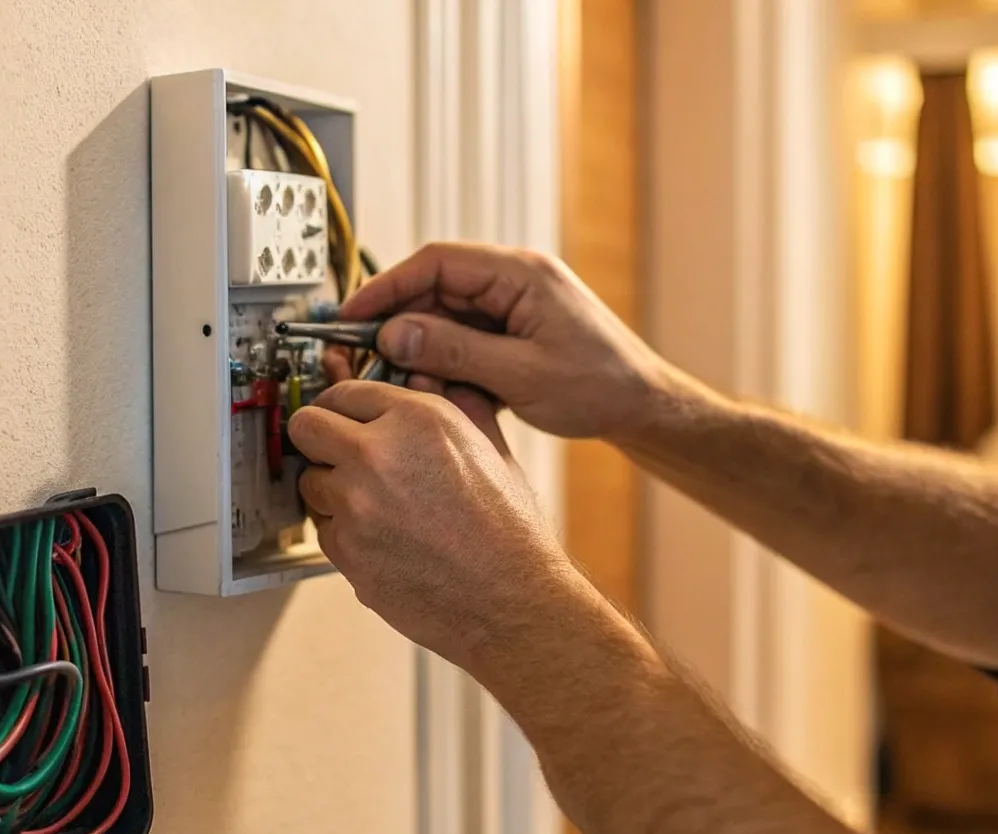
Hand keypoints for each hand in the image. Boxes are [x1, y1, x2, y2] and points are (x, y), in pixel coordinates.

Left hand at [287, 380, 590, 671]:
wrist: (510, 600)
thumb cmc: (509, 533)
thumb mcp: (494, 452)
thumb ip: (457, 410)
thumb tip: (431, 384)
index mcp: (419, 419)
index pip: (344, 391)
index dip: (342, 407)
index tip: (340, 419)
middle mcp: (379, 453)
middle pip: (307, 426)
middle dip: (318, 439)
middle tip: (334, 454)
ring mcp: (355, 503)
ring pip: (310, 482)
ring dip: (333, 492)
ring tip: (380, 510)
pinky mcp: (345, 549)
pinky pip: (324, 529)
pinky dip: (345, 534)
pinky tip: (385, 542)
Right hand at [333, 242, 687, 441]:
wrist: (644, 408)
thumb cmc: (602, 386)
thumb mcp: (521, 373)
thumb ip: (456, 351)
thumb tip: (395, 334)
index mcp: (520, 274)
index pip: (435, 262)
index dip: (387, 286)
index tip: (353, 315)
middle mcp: (514, 282)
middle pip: (434, 289)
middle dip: (400, 325)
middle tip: (370, 360)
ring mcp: (514, 307)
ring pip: (445, 318)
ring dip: (424, 351)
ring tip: (414, 385)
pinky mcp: (515, 333)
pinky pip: (465, 340)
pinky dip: (447, 364)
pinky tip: (443, 392)